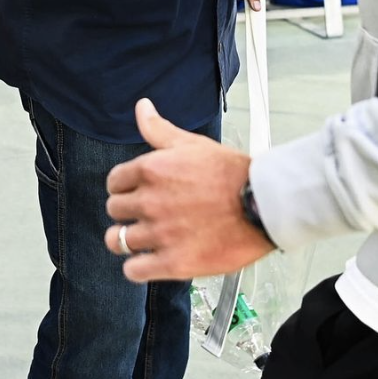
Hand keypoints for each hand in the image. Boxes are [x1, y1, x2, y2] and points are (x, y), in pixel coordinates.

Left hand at [105, 99, 273, 281]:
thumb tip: (141, 107)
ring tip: (144, 238)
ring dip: (127, 239)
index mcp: (152, 169)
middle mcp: (151, 201)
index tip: (135, 191)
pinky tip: (150, 260)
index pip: (115, 181)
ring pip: (118, 241)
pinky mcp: (173, 262)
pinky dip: (137, 267)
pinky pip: (134, 270)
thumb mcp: (193, 144)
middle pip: (115, 210)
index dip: (124, 186)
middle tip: (146, 212)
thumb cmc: (232, 173)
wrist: (263, 203)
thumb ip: (159, 129)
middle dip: (127, 211)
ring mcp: (161, 233)